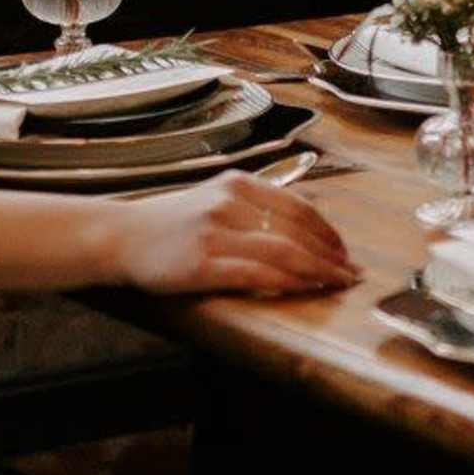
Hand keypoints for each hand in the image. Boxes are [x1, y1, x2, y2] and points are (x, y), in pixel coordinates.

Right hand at [110, 171, 360, 296]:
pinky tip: (302, 290)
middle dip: (330, 256)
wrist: (122, 235)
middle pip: (296, 231)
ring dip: (316, 271)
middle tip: (351, 275)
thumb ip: (256, 207)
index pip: (298, 207)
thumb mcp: (216, 198)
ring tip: (335, 285)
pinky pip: (255, 273)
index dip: (328, 233)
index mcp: (238, 184)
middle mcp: (229, 202)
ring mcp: (215, 232)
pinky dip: (285, 282)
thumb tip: (308, 228)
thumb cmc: (172, 223)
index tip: (346, 253)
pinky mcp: (202, 263)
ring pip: (282, 252)